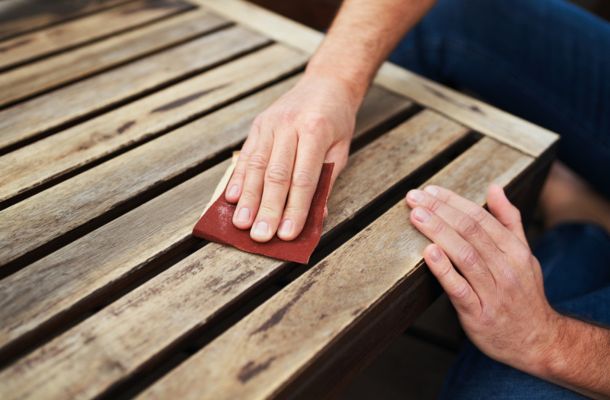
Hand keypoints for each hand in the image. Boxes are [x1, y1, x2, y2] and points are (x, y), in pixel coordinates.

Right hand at [225, 74, 359, 241]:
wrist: (326, 83)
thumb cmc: (336, 121)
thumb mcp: (341, 150)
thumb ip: (326, 181)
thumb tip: (314, 216)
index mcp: (316, 131)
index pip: (303, 178)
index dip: (295, 209)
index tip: (287, 234)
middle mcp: (290, 125)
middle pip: (276, 174)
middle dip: (267, 209)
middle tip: (260, 236)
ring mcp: (270, 123)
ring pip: (256, 165)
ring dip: (248, 198)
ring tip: (241, 223)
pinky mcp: (258, 125)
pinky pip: (247, 154)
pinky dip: (238, 178)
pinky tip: (231, 197)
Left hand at [405, 184, 563, 374]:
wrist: (538, 341)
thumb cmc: (524, 294)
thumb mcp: (524, 255)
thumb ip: (508, 220)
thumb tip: (495, 187)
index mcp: (515, 251)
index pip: (480, 218)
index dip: (453, 202)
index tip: (430, 191)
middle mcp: (506, 268)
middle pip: (470, 232)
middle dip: (440, 211)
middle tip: (414, 198)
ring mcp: (493, 292)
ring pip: (465, 256)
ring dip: (439, 232)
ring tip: (416, 216)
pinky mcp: (479, 315)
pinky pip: (460, 289)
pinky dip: (444, 270)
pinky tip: (429, 253)